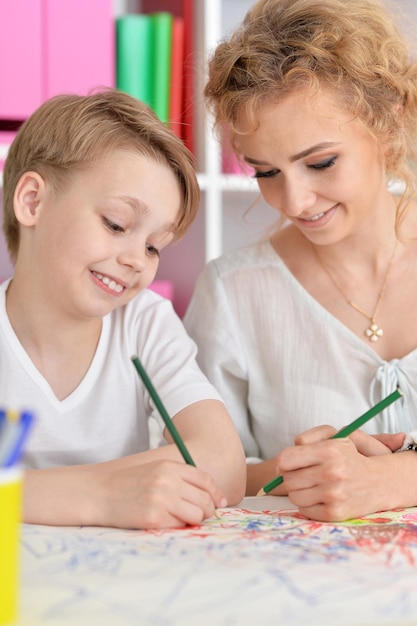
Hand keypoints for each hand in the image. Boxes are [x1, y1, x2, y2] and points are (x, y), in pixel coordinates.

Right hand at [93, 460, 226, 528]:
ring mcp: (161, 499)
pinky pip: (179, 526)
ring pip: (197, 515)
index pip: (205, 480)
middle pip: (204, 499)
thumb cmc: (128, 484)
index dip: (215, 493)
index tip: (219, 503)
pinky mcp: (154, 518)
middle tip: (201, 515)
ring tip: (182, 519)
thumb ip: (179, 478)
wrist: (99, 493)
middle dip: (208, 510)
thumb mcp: (155, 471)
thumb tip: (209, 495)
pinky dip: (178, 526)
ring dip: (194, 520)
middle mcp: (167, 481)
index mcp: (169, 466)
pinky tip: (166, 521)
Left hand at [275, 426, 401, 521]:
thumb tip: (281, 463)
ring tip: (314, 485)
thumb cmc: (349, 455)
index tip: (289, 463)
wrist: (379, 481)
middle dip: (292, 476)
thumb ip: (305, 440)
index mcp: (329, 451)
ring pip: (294, 496)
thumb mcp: (333, 436)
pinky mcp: (335, 513)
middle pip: (288, 479)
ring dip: (299, 491)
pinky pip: (304, 510)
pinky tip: (321, 496)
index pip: (285, 459)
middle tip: (305, 474)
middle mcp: (331, 473)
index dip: (283, 462)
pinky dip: (309, 504)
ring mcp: (334, 495)